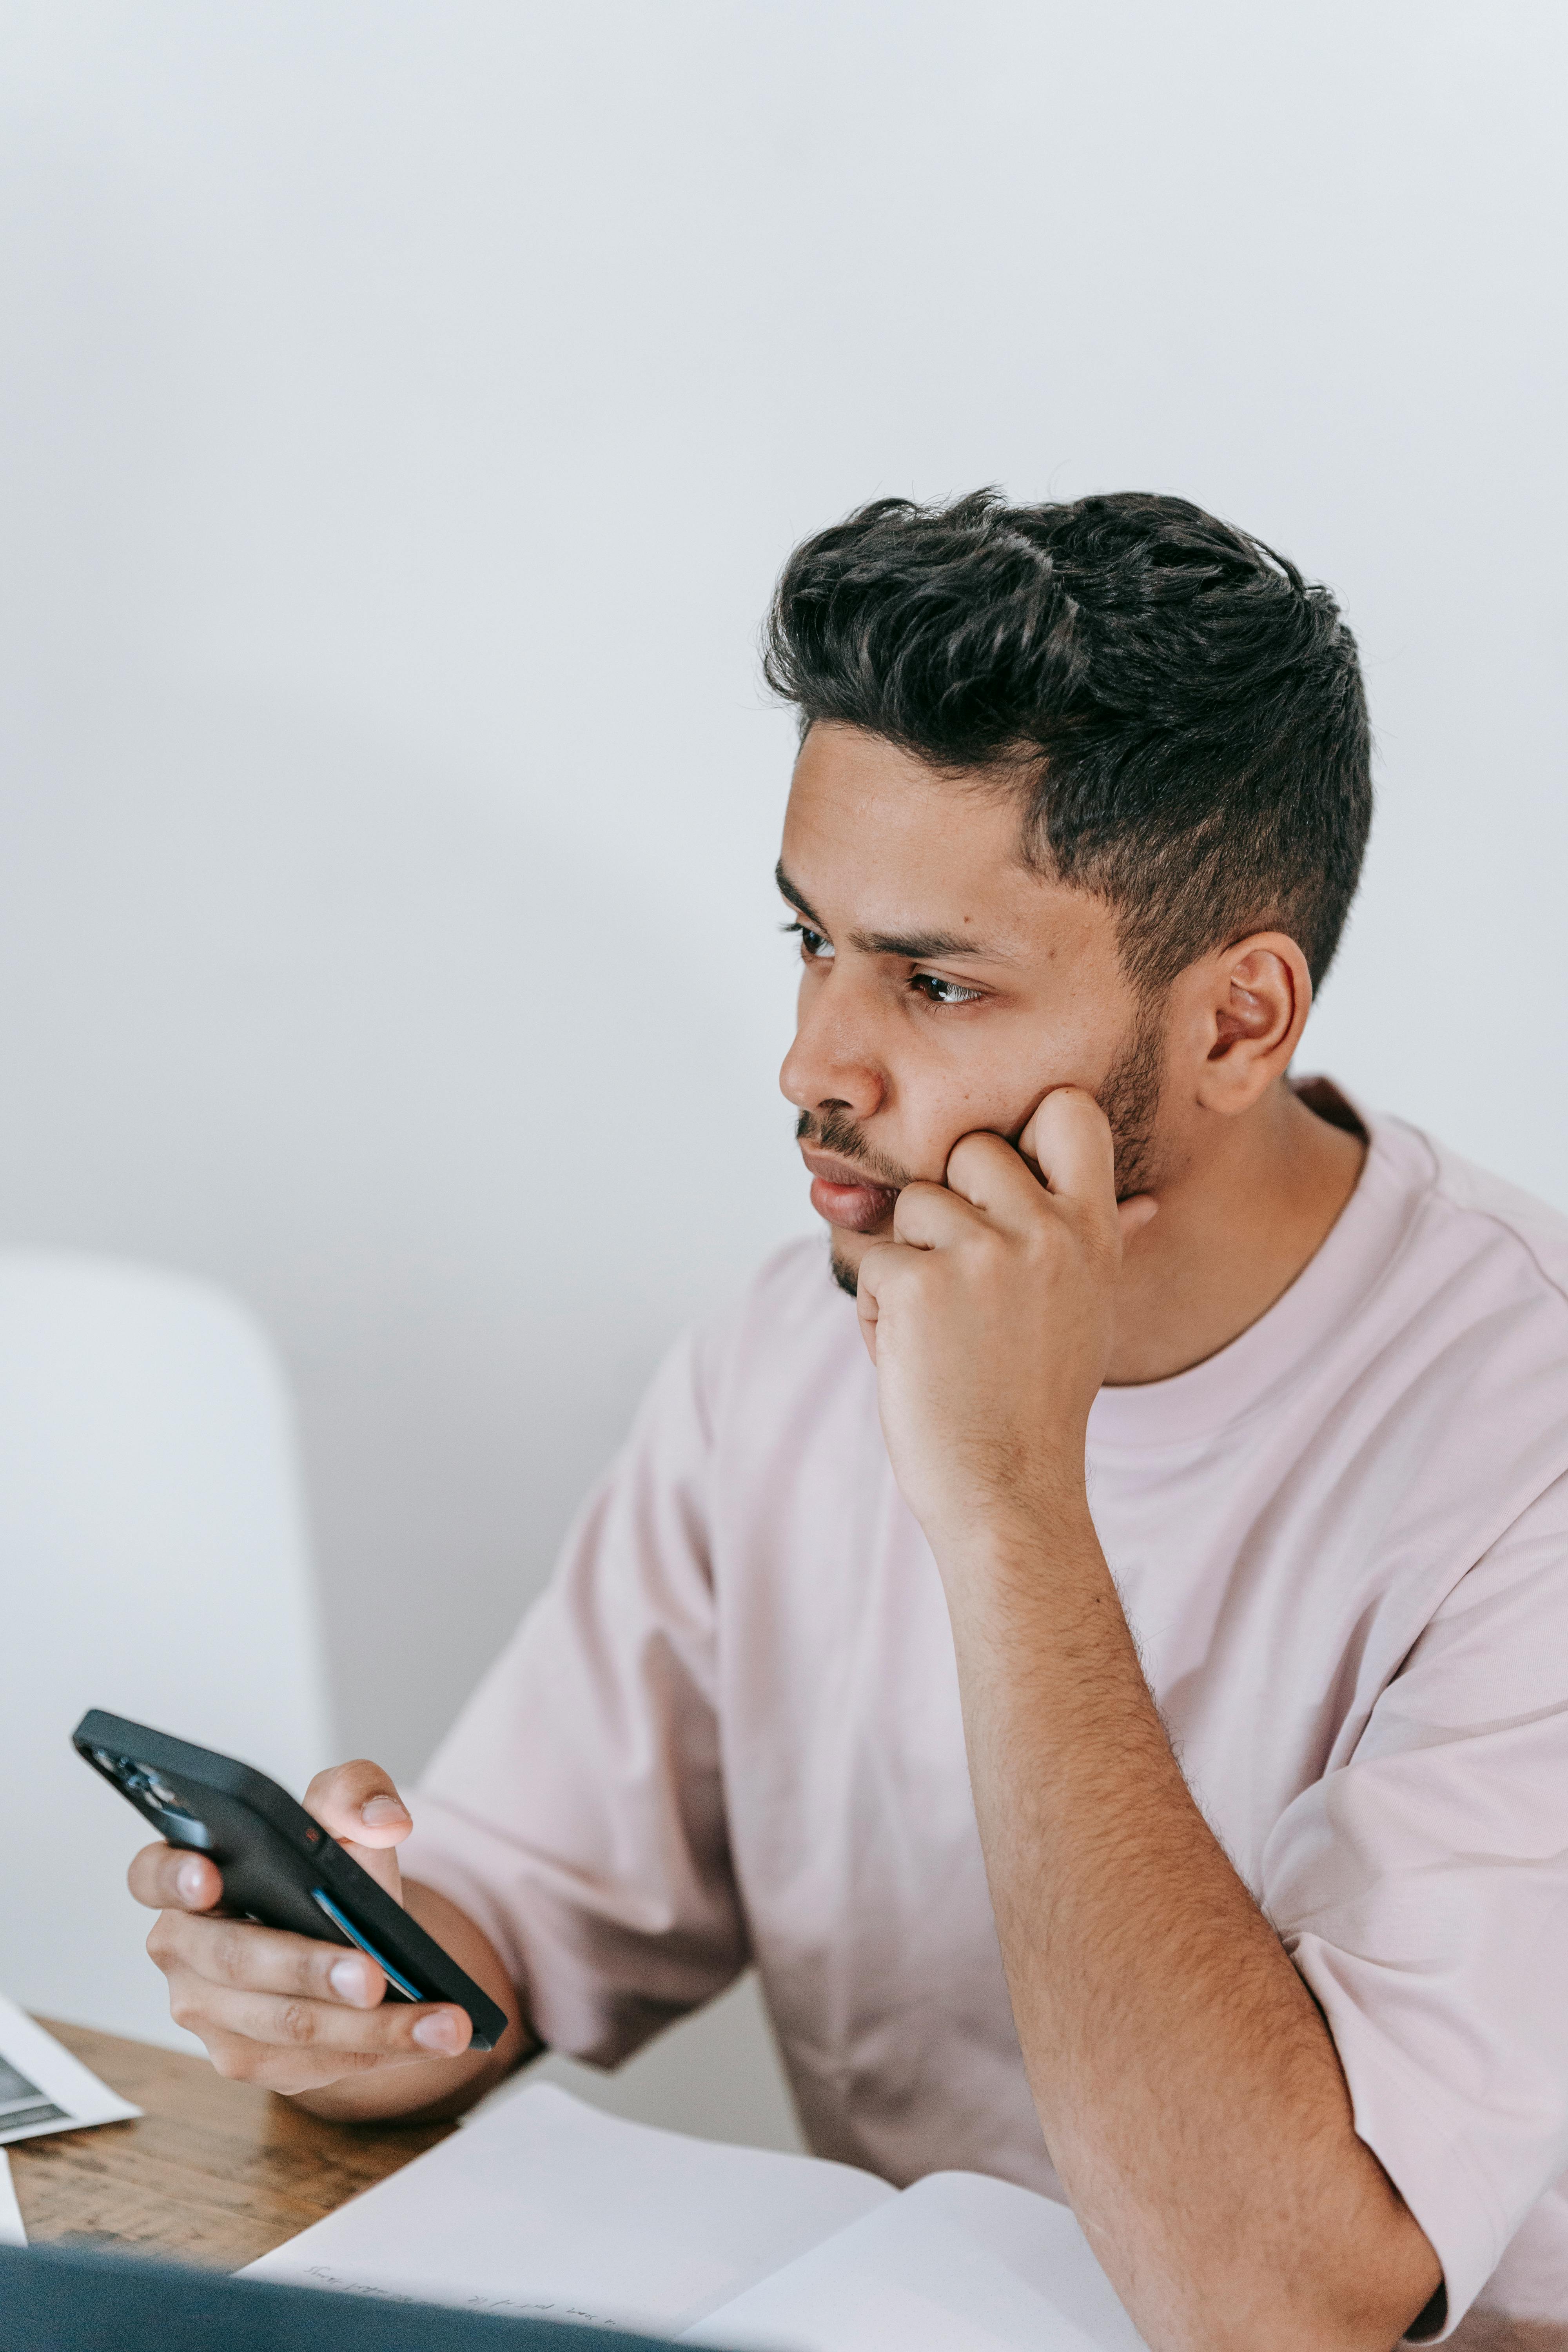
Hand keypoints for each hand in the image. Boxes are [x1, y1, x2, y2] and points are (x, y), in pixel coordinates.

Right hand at [130, 1758, 474, 2093]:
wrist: (344, 1931)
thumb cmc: (324, 1867)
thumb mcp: (344, 1812)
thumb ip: (356, 1793)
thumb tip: (383, 1819)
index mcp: (186, 1877)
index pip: (152, 1874)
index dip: (174, 1876)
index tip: (210, 1878)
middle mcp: (184, 1952)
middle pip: (239, 1963)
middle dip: (310, 1971)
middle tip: (374, 1976)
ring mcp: (209, 2016)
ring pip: (287, 2027)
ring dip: (372, 2029)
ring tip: (443, 2024)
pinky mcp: (248, 2060)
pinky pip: (314, 2064)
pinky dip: (381, 2052)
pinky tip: (429, 2039)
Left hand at [855, 1088, 1155, 1561]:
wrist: (1008, 1491)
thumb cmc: (1039, 1401)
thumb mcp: (1088, 1310)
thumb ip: (1100, 1243)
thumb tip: (1147, 1203)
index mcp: (1092, 1230)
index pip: (1069, 1109)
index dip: (1028, 1129)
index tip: (1012, 1179)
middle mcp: (1046, 1230)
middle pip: (969, 1148)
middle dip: (950, 1205)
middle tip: (967, 1283)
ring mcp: (982, 1253)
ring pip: (912, 1203)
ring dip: (909, 1261)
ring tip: (942, 1330)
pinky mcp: (918, 1283)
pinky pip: (875, 1261)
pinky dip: (880, 1311)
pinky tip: (915, 1357)